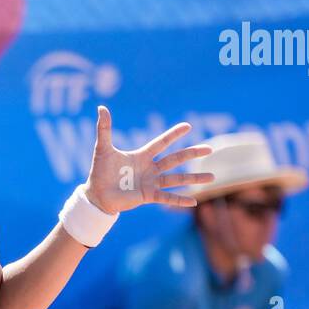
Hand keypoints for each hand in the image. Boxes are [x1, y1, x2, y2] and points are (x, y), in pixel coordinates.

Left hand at [84, 107, 214, 214]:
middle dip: (192, 154)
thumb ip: (105, 128)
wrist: (96, 195)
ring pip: (177, 179)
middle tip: (210, 149)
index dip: (174, 134)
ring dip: (194, 178)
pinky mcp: (148, 196)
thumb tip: (101, 107)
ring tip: (212, 177)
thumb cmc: (100, 172)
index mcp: (142, 156)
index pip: (161, 143)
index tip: (188, 126)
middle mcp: (150, 169)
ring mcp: (150, 183)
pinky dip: (180, 200)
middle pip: (175, 159)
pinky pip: (167, 197)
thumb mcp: (103, 148)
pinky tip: (194, 201)